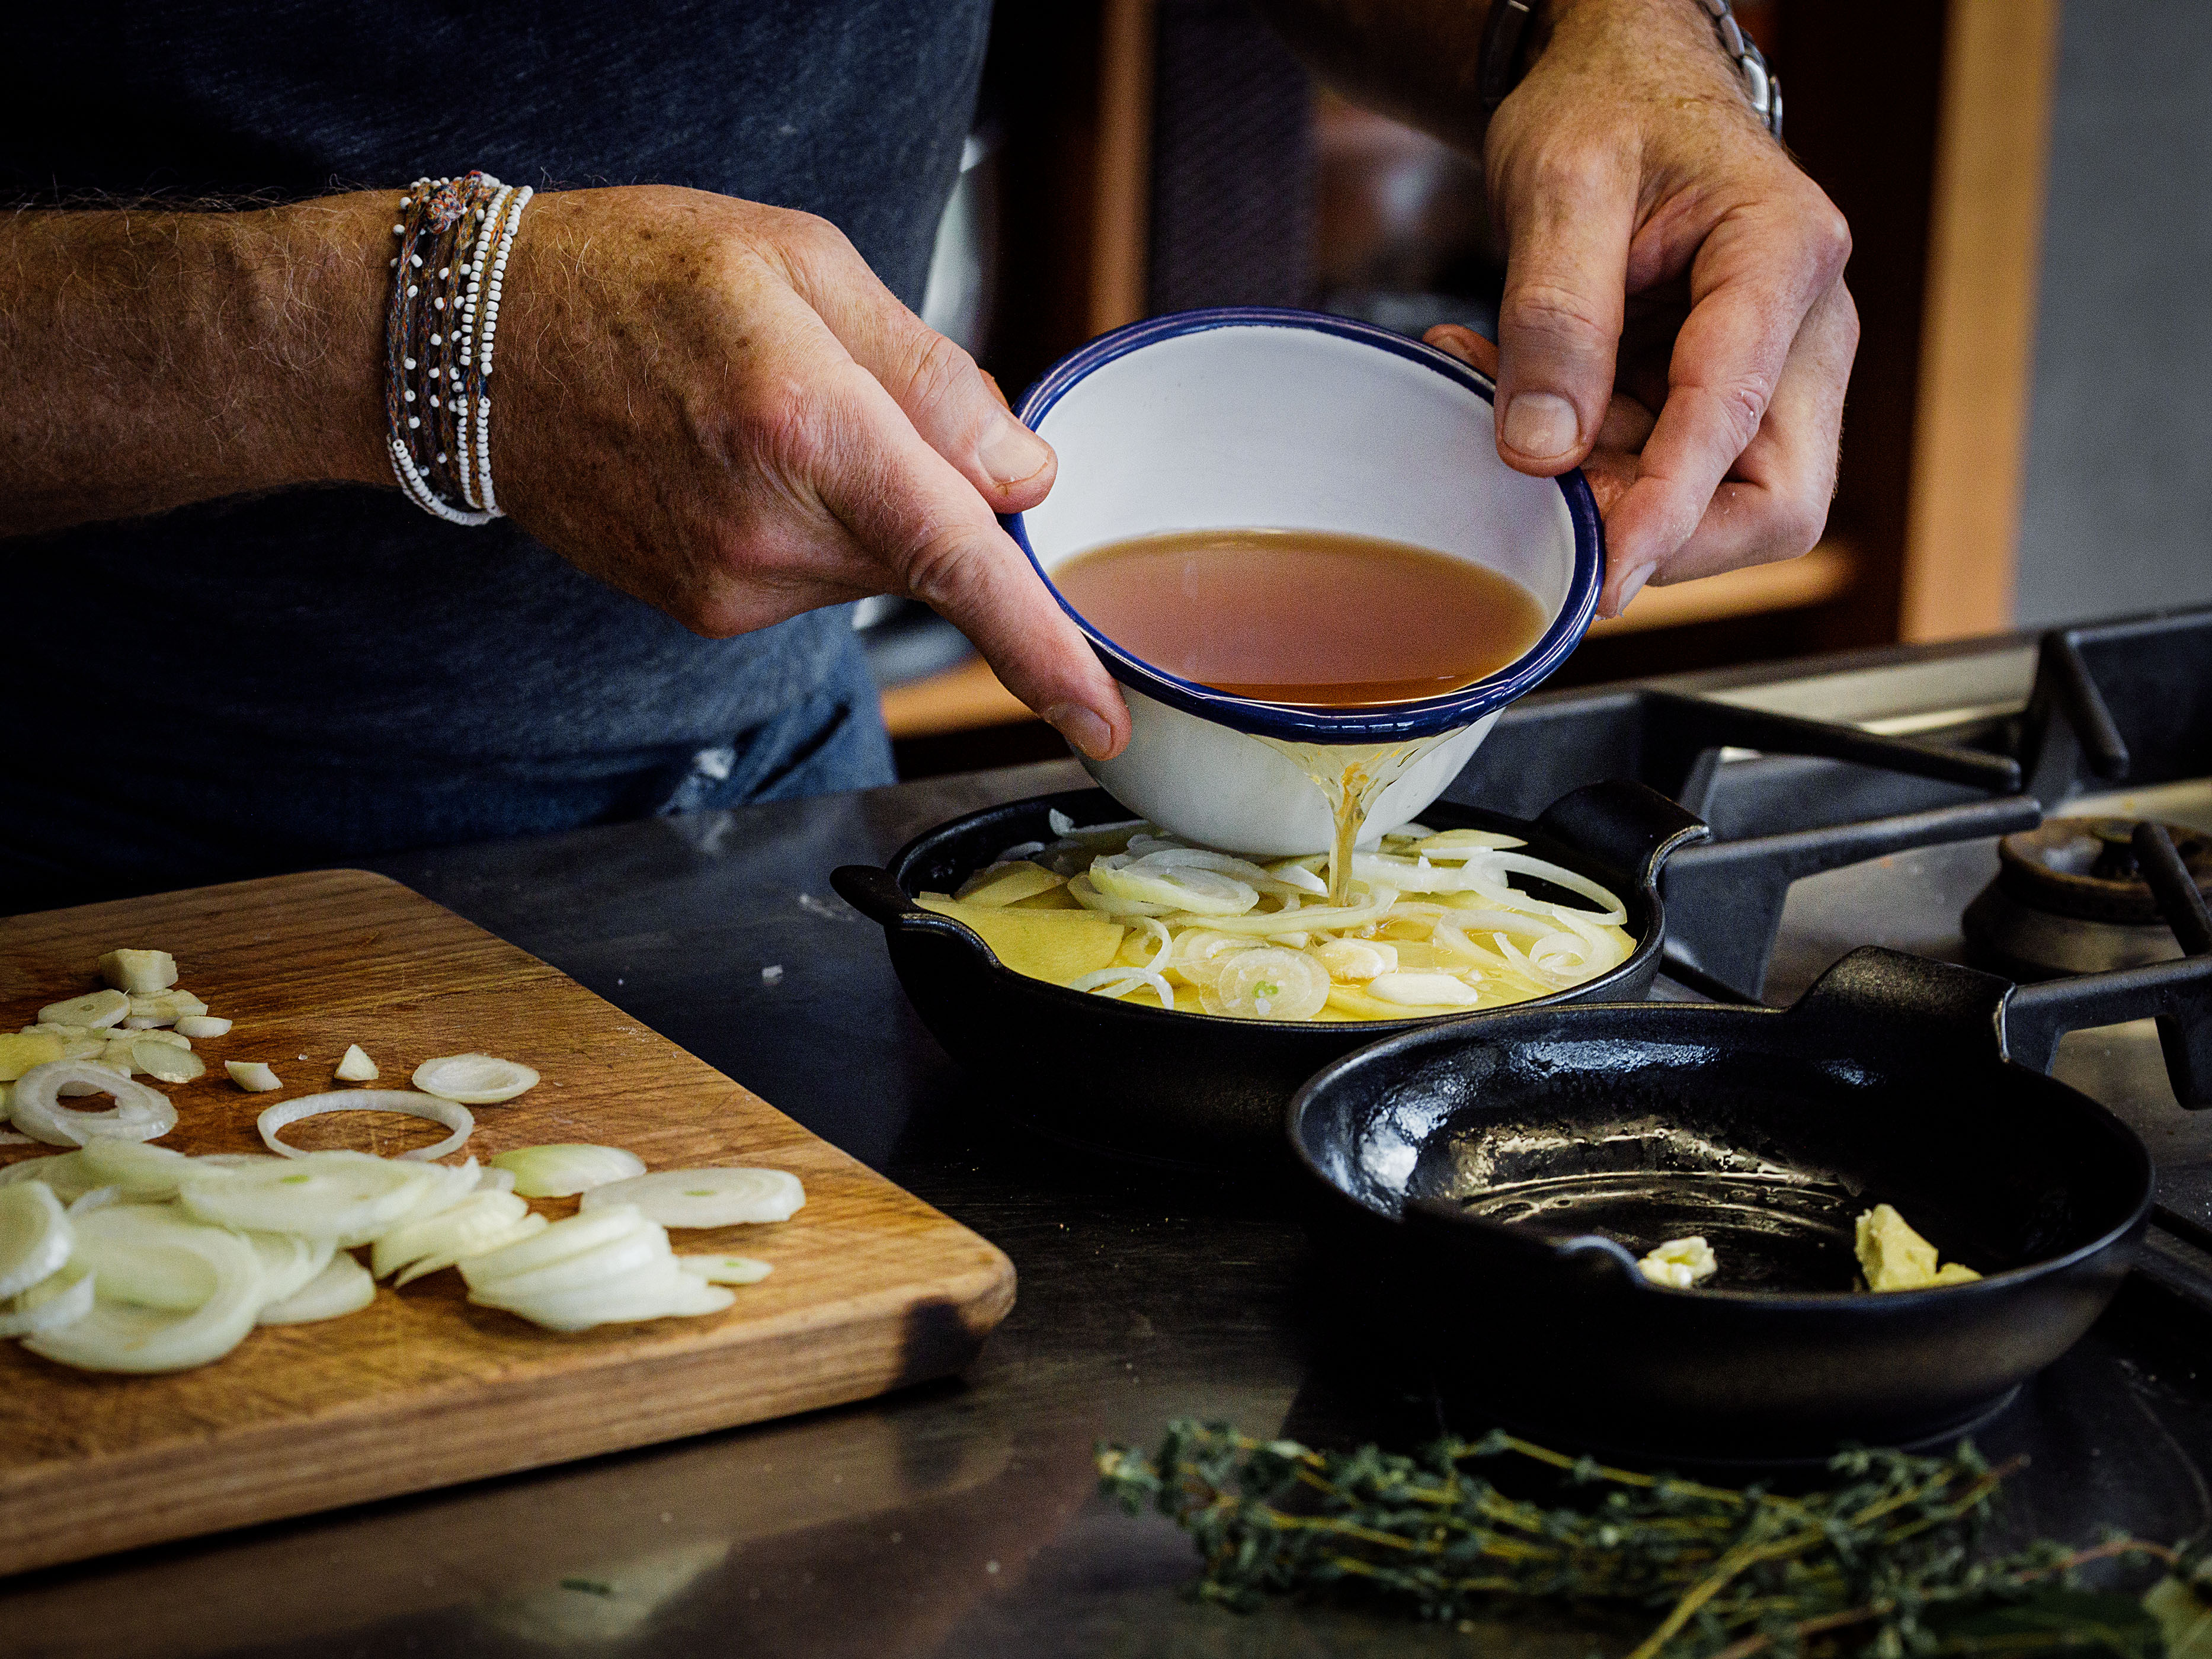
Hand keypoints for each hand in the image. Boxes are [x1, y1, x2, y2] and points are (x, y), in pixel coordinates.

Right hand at [495, 186, 1127, 758]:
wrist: (475, 345)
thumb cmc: (633, 275)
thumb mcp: (802, 263)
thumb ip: (933, 375)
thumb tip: (1023, 475)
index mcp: (804, 423)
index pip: (956, 559)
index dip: (1041, 649)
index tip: (1103, 720)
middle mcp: (767, 529)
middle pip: (933, 549)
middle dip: (935, 484)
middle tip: (848, 394)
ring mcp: (730, 586)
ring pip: (878, 568)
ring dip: (867, 505)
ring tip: (768, 418)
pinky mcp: (707, 613)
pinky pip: (817, 581)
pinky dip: (812, 530)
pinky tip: (735, 464)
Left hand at [1426, 0, 1857, 617]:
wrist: (1619, 86)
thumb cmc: (1607, 110)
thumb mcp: (1561, 185)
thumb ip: (1556, 315)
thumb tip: (1545, 451)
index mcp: (1784, 256)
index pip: (1738, 419)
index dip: (1671, 511)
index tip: (1607, 575)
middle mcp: (1802, 331)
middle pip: (1776, 501)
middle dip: (1662, 532)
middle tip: (1544, 502)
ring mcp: (1770, 373)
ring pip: (1715, 503)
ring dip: (1601, 491)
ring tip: (1494, 401)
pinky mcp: (1718, 400)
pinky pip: (1662, 473)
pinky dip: (1584, 463)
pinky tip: (1510, 400)